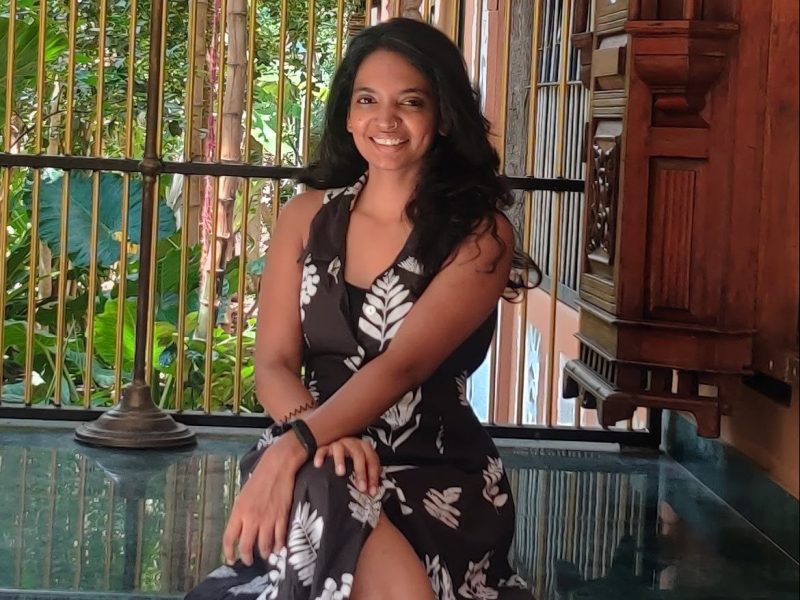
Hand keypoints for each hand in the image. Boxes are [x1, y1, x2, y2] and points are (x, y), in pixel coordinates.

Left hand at [223, 435, 304, 565]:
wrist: (278, 466)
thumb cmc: (259, 477)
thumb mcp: (243, 495)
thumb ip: (241, 513)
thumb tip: (241, 528)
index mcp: (239, 511)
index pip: (229, 538)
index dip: (229, 552)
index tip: (231, 559)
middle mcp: (251, 518)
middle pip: (246, 546)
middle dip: (247, 558)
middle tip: (249, 561)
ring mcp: (268, 519)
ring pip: (264, 546)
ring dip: (263, 553)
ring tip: (264, 555)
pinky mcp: (282, 517)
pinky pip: (280, 538)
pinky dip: (279, 546)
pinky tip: (278, 548)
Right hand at [314, 436, 380, 495]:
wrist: (337, 452)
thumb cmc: (352, 462)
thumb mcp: (362, 467)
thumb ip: (367, 478)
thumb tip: (372, 494)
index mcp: (365, 448)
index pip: (372, 461)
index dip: (373, 477)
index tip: (372, 491)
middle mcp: (352, 444)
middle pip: (358, 454)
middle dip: (361, 472)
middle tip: (361, 487)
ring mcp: (338, 445)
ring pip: (340, 449)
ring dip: (341, 461)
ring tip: (340, 473)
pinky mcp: (325, 447)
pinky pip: (322, 450)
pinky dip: (320, 457)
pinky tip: (319, 465)